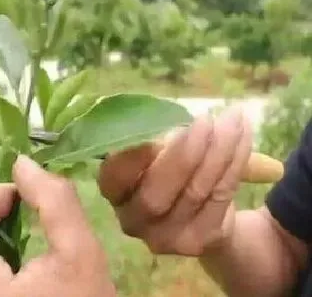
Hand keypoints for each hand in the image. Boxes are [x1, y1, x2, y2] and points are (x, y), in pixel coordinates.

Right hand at [97, 105, 252, 255]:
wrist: (201, 215)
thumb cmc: (168, 170)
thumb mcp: (156, 150)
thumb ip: (157, 137)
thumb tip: (170, 117)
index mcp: (115, 192)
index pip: (114, 178)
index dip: (131, 157)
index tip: (154, 130)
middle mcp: (133, 220)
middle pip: (155, 196)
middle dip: (183, 156)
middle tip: (205, 120)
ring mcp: (167, 237)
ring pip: (195, 193)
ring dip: (218, 151)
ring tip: (232, 119)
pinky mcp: (200, 240)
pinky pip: (221, 196)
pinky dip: (236, 162)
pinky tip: (243, 134)